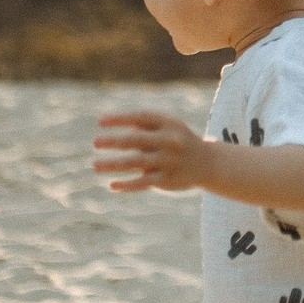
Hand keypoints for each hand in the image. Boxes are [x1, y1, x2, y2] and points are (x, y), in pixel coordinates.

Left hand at [94, 111, 208, 191]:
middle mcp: (170, 141)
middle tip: (95, 142)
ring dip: (114, 164)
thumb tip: (114, 123)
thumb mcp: (167, 127)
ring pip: (136, 163)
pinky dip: (127, 185)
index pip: (141, 117)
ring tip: (95, 165)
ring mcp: (169, 161)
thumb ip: (143, 124)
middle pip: (137, 139)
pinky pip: (144, 182)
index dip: (120, 118)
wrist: (208, 163)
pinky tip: (112, 185)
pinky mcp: (168, 180)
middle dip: (114, 141)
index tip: (100, 121)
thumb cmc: (178, 140)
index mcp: (168, 123)